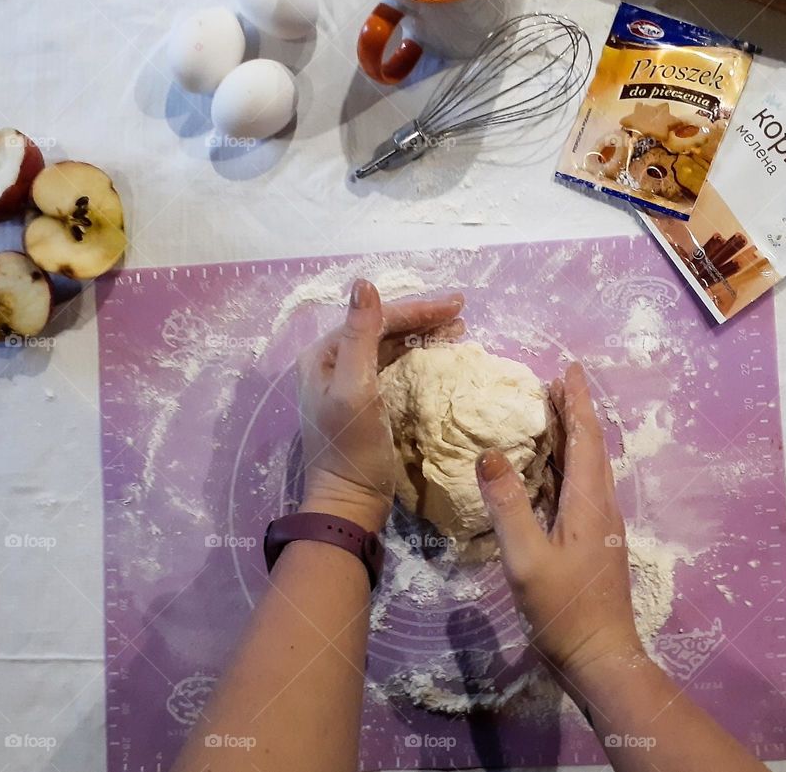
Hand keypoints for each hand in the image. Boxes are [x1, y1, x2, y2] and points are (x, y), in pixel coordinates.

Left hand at [297, 279, 464, 531]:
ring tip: (457, 329)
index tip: (457, 304)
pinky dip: (417, 356)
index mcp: (324, 354)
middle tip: (462, 312)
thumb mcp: (355, 390)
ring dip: (422, 334)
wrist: (348, 504)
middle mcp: (332, 362)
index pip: (375, 318)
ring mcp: (348, 382)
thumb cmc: (351, 449)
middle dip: (422, 318)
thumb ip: (360, 336)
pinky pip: (394, 366)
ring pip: (390, 345)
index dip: (416, 309)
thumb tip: (364, 282)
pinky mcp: (365, 402)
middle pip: (383, 328)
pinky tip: (437, 353)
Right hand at [476, 363, 642, 696]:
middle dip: (575, 412)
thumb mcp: (527, 559)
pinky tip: (550, 469)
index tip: (569, 370)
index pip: (585, 438)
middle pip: (591, 447)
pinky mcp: (592, 540)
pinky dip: (567, 462)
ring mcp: (599, 524)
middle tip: (554, 383)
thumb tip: (490, 453)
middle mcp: (601, 506)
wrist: (601, 658)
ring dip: (572, 435)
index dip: (577, 402)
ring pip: (588, 466)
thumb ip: (509, 506)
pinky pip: (581, 485)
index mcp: (590, 502)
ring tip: (552, 413)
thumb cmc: (564, 610)